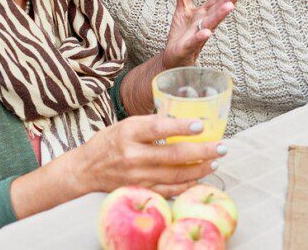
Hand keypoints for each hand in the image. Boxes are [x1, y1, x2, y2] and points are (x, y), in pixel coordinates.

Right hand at [74, 115, 226, 197]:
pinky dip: (186, 184)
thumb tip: (182, 119)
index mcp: (129, 132)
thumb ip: (152, 124)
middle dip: (202, 151)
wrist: (86, 170)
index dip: (182, 127)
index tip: (201, 125)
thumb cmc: (109, 142)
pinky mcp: (140, 189)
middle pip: (174, 154)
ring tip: (215, 161)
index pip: (159, 128)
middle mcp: (133, 155)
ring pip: (175, 174)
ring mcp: (137, 176)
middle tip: (221, 146)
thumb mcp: (127, 124)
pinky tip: (199, 177)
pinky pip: (168, 189)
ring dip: (200, 168)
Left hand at [163, 0, 243, 69]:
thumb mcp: (183, 9)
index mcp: (203, 15)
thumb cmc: (182, 34)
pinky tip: (206, 33)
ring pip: (209, 25)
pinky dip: (200, 37)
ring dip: (219, 16)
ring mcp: (197, 37)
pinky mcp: (187, 48)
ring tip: (229, 7)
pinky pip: (194, 41)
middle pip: (216, 11)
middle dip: (228, 1)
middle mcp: (203, 25)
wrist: (173, 58)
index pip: (216, 3)